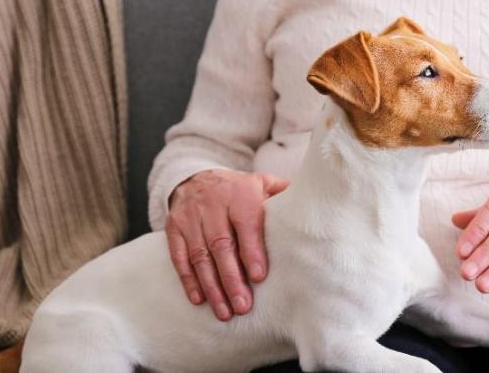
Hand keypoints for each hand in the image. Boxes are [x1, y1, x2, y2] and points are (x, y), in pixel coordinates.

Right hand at [165, 169, 288, 320]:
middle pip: (221, 244)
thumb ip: (283, 195)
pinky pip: (179, 256)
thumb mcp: (261, 183)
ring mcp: (190, 217)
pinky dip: (188, 279)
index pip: (245, 223)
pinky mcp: (173, 228)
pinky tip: (199, 299)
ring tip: (224, 311)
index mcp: (239, 193)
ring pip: (199, 255)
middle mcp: (212, 204)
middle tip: (243, 305)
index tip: (258, 277)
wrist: (196, 177)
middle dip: (232, 278)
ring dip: (211, 286)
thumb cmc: (238, 189)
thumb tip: (314, 209)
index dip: (251, 251)